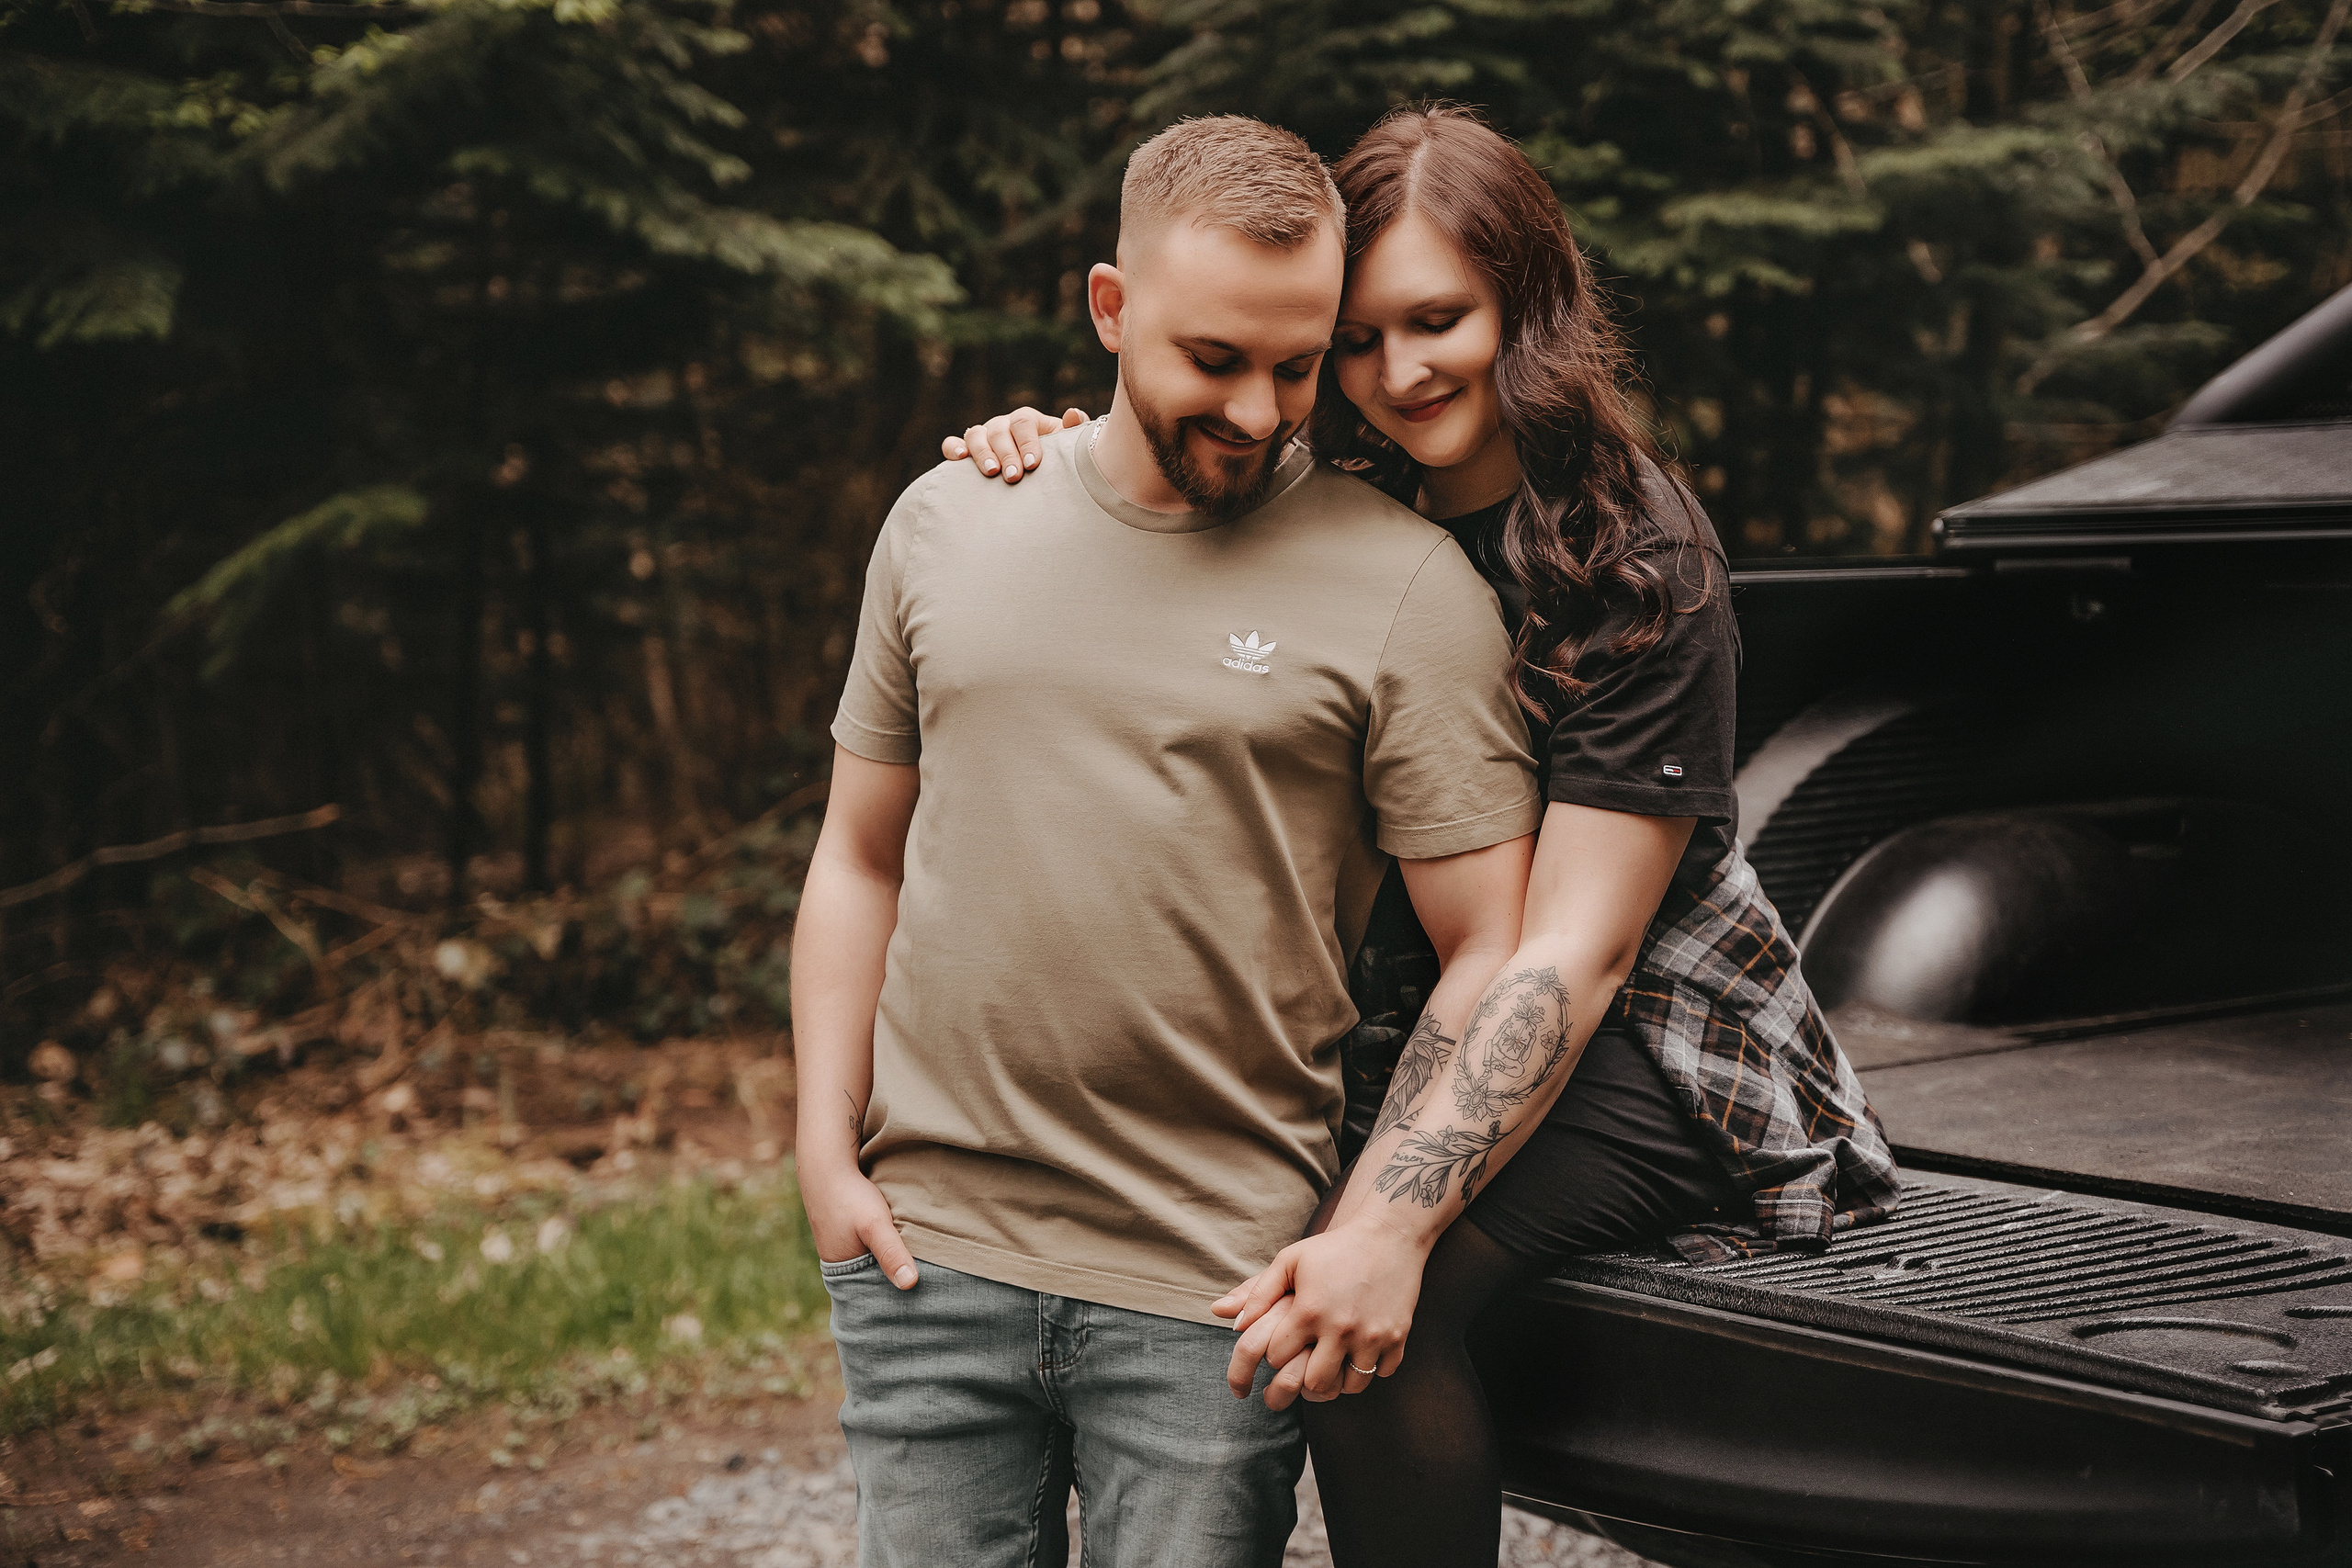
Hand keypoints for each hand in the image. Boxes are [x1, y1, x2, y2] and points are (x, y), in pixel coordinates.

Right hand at [800, 1166, 919, 1288]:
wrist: (827, 1166)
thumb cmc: (850, 1197)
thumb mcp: (875, 1226)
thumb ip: (891, 1253)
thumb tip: (910, 1284)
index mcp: (842, 1271)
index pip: (874, 1294)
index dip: (896, 1293)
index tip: (921, 1292)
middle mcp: (839, 1263)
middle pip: (874, 1278)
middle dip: (894, 1276)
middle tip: (926, 1277)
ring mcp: (842, 1246)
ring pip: (873, 1260)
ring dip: (890, 1258)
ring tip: (915, 1258)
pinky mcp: (847, 1232)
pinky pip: (869, 1246)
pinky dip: (882, 1245)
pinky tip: (897, 1239)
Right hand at [942, 406, 1088, 482]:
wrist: (1039, 476)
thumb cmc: (1056, 460)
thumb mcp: (1067, 446)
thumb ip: (1072, 431)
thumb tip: (1073, 414)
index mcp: (1027, 420)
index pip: (1023, 422)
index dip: (1028, 442)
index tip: (1033, 465)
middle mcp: (1003, 425)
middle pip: (999, 430)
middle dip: (1007, 454)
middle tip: (1014, 477)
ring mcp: (983, 436)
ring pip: (975, 434)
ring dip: (981, 452)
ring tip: (991, 472)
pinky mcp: (966, 450)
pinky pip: (953, 444)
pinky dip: (953, 448)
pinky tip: (960, 459)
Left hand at [1210, 1222, 1429, 1409]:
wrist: (1388, 1234)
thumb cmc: (1333, 1248)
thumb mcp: (1290, 1260)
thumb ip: (1257, 1292)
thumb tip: (1226, 1319)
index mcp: (1309, 1311)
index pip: (1277, 1358)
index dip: (1274, 1355)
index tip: (1280, 1347)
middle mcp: (1340, 1328)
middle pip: (1314, 1384)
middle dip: (1304, 1382)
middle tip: (1302, 1373)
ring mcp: (1372, 1335)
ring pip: (1350, 1386)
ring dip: (1339, 1381)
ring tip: (1331, 1367)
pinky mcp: (1397, 1337)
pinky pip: (1382, 1373)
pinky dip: (1370, 1370)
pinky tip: (1360, 1356)